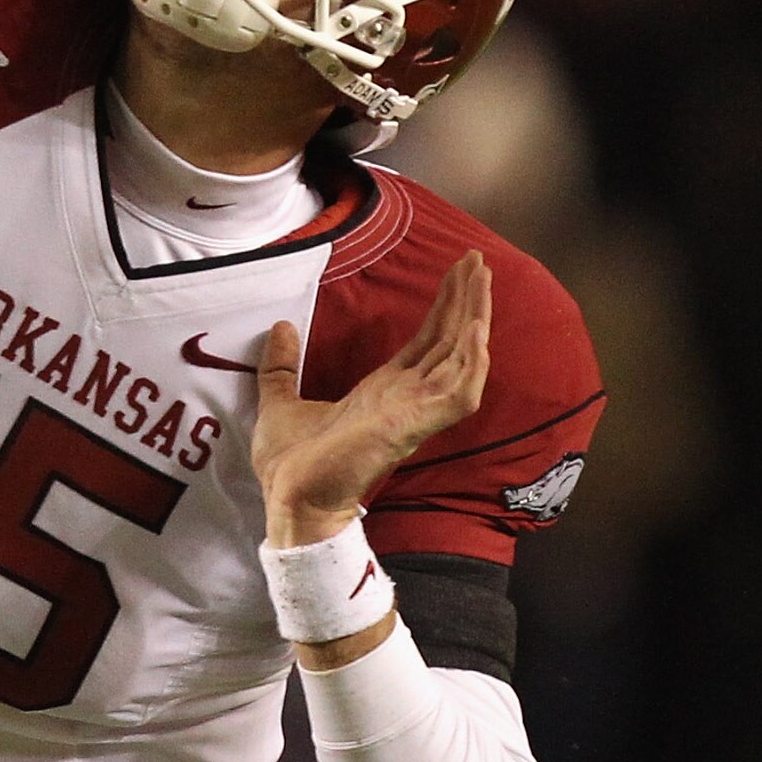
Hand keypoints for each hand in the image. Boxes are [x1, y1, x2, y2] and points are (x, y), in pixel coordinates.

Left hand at [252, 251, 491, 545]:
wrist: (289, 500)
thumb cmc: (292, 465)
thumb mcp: (279, 402)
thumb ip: (281, 366)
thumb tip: (279, 326)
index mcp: (384, 391)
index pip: (427, 341)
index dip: (444, 307)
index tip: (457, 274)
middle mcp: (407, 398)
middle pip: (450, 341)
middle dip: (466, 301)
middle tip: (478, 261)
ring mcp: (414, 412)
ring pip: (460, 359)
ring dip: (474, 319)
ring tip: (482, 281)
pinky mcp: (413, 427)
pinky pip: (457, 393)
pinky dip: (472, 363)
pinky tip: (477, 330)